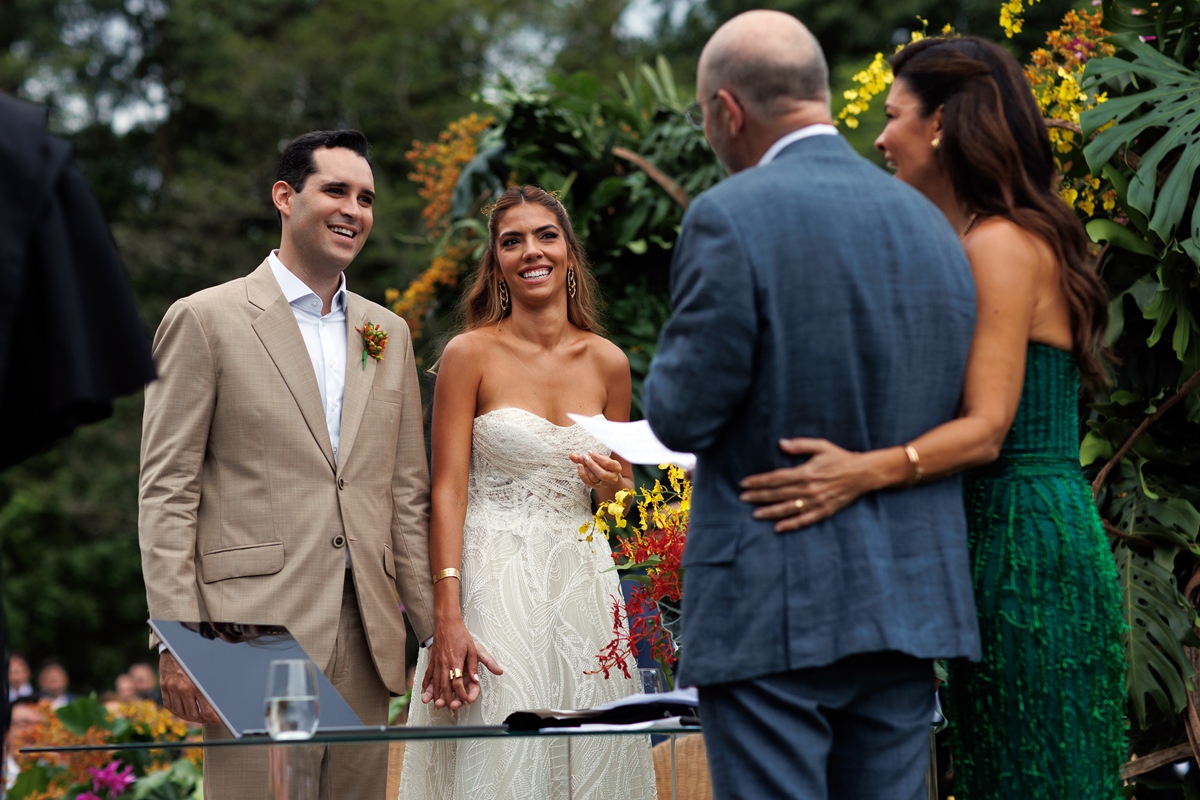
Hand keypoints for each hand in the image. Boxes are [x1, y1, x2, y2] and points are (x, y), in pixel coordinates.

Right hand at [159, 650, 219, 723]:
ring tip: (197, 716)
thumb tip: (219, 700)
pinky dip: (178, 711)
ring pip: (181, 712)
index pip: (205, 710)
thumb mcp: (206, 670)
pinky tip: (184, 711)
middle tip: (208, 719)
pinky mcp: (164, 687)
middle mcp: (182, 689)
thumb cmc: (195, 657)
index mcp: (196, 685)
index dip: (212, 718)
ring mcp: (171, 689)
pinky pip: (170, 706)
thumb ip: (210, 685)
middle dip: (202, 719)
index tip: (217, 720)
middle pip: (193, 714)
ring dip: (190, 717)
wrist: (176, 645)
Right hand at [422, 617, 502, 710]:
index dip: (462, 694)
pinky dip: (426, 686)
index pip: (458, 683)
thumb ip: (474, 665)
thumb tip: (476, 679)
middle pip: (445, 687)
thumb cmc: (460, 634)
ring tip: (438, 705)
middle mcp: (445, 665)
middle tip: (452, 708)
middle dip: (448, 700)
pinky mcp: (432, 661)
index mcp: (456, 662)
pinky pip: (428, 676)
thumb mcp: (472, 648)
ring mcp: (437, 663)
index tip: (465, 700)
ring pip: (436, 684)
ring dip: (437, 696)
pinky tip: (425, 692)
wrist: (446, 623)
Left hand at [569, 450, 622, 489]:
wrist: (607, 475)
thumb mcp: (600, 458)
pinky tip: (579, 468)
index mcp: (616, 468)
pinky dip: (582, 475)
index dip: (597, 457)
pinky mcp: (598, 487)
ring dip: (586, 469)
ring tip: (581, 462)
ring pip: (594, 478)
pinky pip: (588, 482)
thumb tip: (570, 454)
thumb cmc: (604, 464)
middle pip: (601, 473)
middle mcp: (612, 477)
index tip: (589, 452)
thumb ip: (588, 456)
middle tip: (584, 457)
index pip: (607, 463)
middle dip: (591, 465)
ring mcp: (605, 484)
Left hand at [739, 438, 871, 532]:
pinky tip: (778, 528)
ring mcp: (816, 501)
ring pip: (788, 508)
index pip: (776, 478)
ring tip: (755, 514)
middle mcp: (809, 488)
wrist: (863, 473)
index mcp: (805, 472)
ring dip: (770, 512)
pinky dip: (791, 525)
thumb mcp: (821, 446)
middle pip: (778, 494)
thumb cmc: (840, 458)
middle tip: (742, 498)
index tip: (744, 484)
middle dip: (758, 496)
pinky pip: (805, 520)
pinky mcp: (824, 511)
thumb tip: (780, 443)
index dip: (758, 481)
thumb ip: (799, 445)